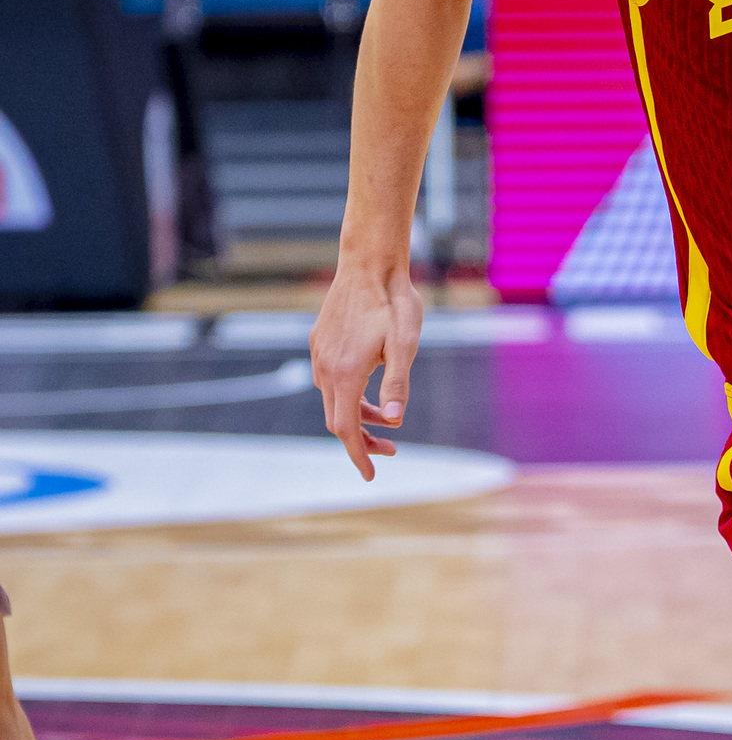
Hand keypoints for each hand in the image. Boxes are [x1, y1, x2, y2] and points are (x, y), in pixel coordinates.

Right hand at [310, 261, 424, 479]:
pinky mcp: (320, 342)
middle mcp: (325, 368)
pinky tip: (369, 387)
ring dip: (358, 415)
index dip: (358, 454)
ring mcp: (319, 354)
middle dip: (362, 440)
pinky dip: (349, 394)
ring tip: (388, 416)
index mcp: (345, 373)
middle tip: (391, 449)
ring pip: (333, 399)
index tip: (371, 475)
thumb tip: (395, 418)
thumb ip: (398, 381)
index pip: (346, 428)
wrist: (369, 264)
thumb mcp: (405, 344)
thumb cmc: (394, 303)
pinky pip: (329, 380)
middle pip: (337, 420)